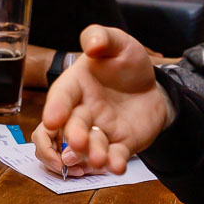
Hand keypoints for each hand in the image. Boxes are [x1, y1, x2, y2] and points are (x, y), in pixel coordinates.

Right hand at [32, 25, 171, 175]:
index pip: (61, 95)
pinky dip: (114, 163)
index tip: (51, 119)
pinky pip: (114, 155)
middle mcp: (83, 110)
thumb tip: (91, 44)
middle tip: (79, 142)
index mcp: (76, 85)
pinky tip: (117, 167)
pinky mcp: (120, 144)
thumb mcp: (117, 42)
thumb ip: (100, 36)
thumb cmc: (126, 63)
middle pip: (71, 125)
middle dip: (73, 135)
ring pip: (90, 145)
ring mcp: (100, 130)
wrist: (152, 87)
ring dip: (92, 154)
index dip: (55, 107)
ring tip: (98, 160)